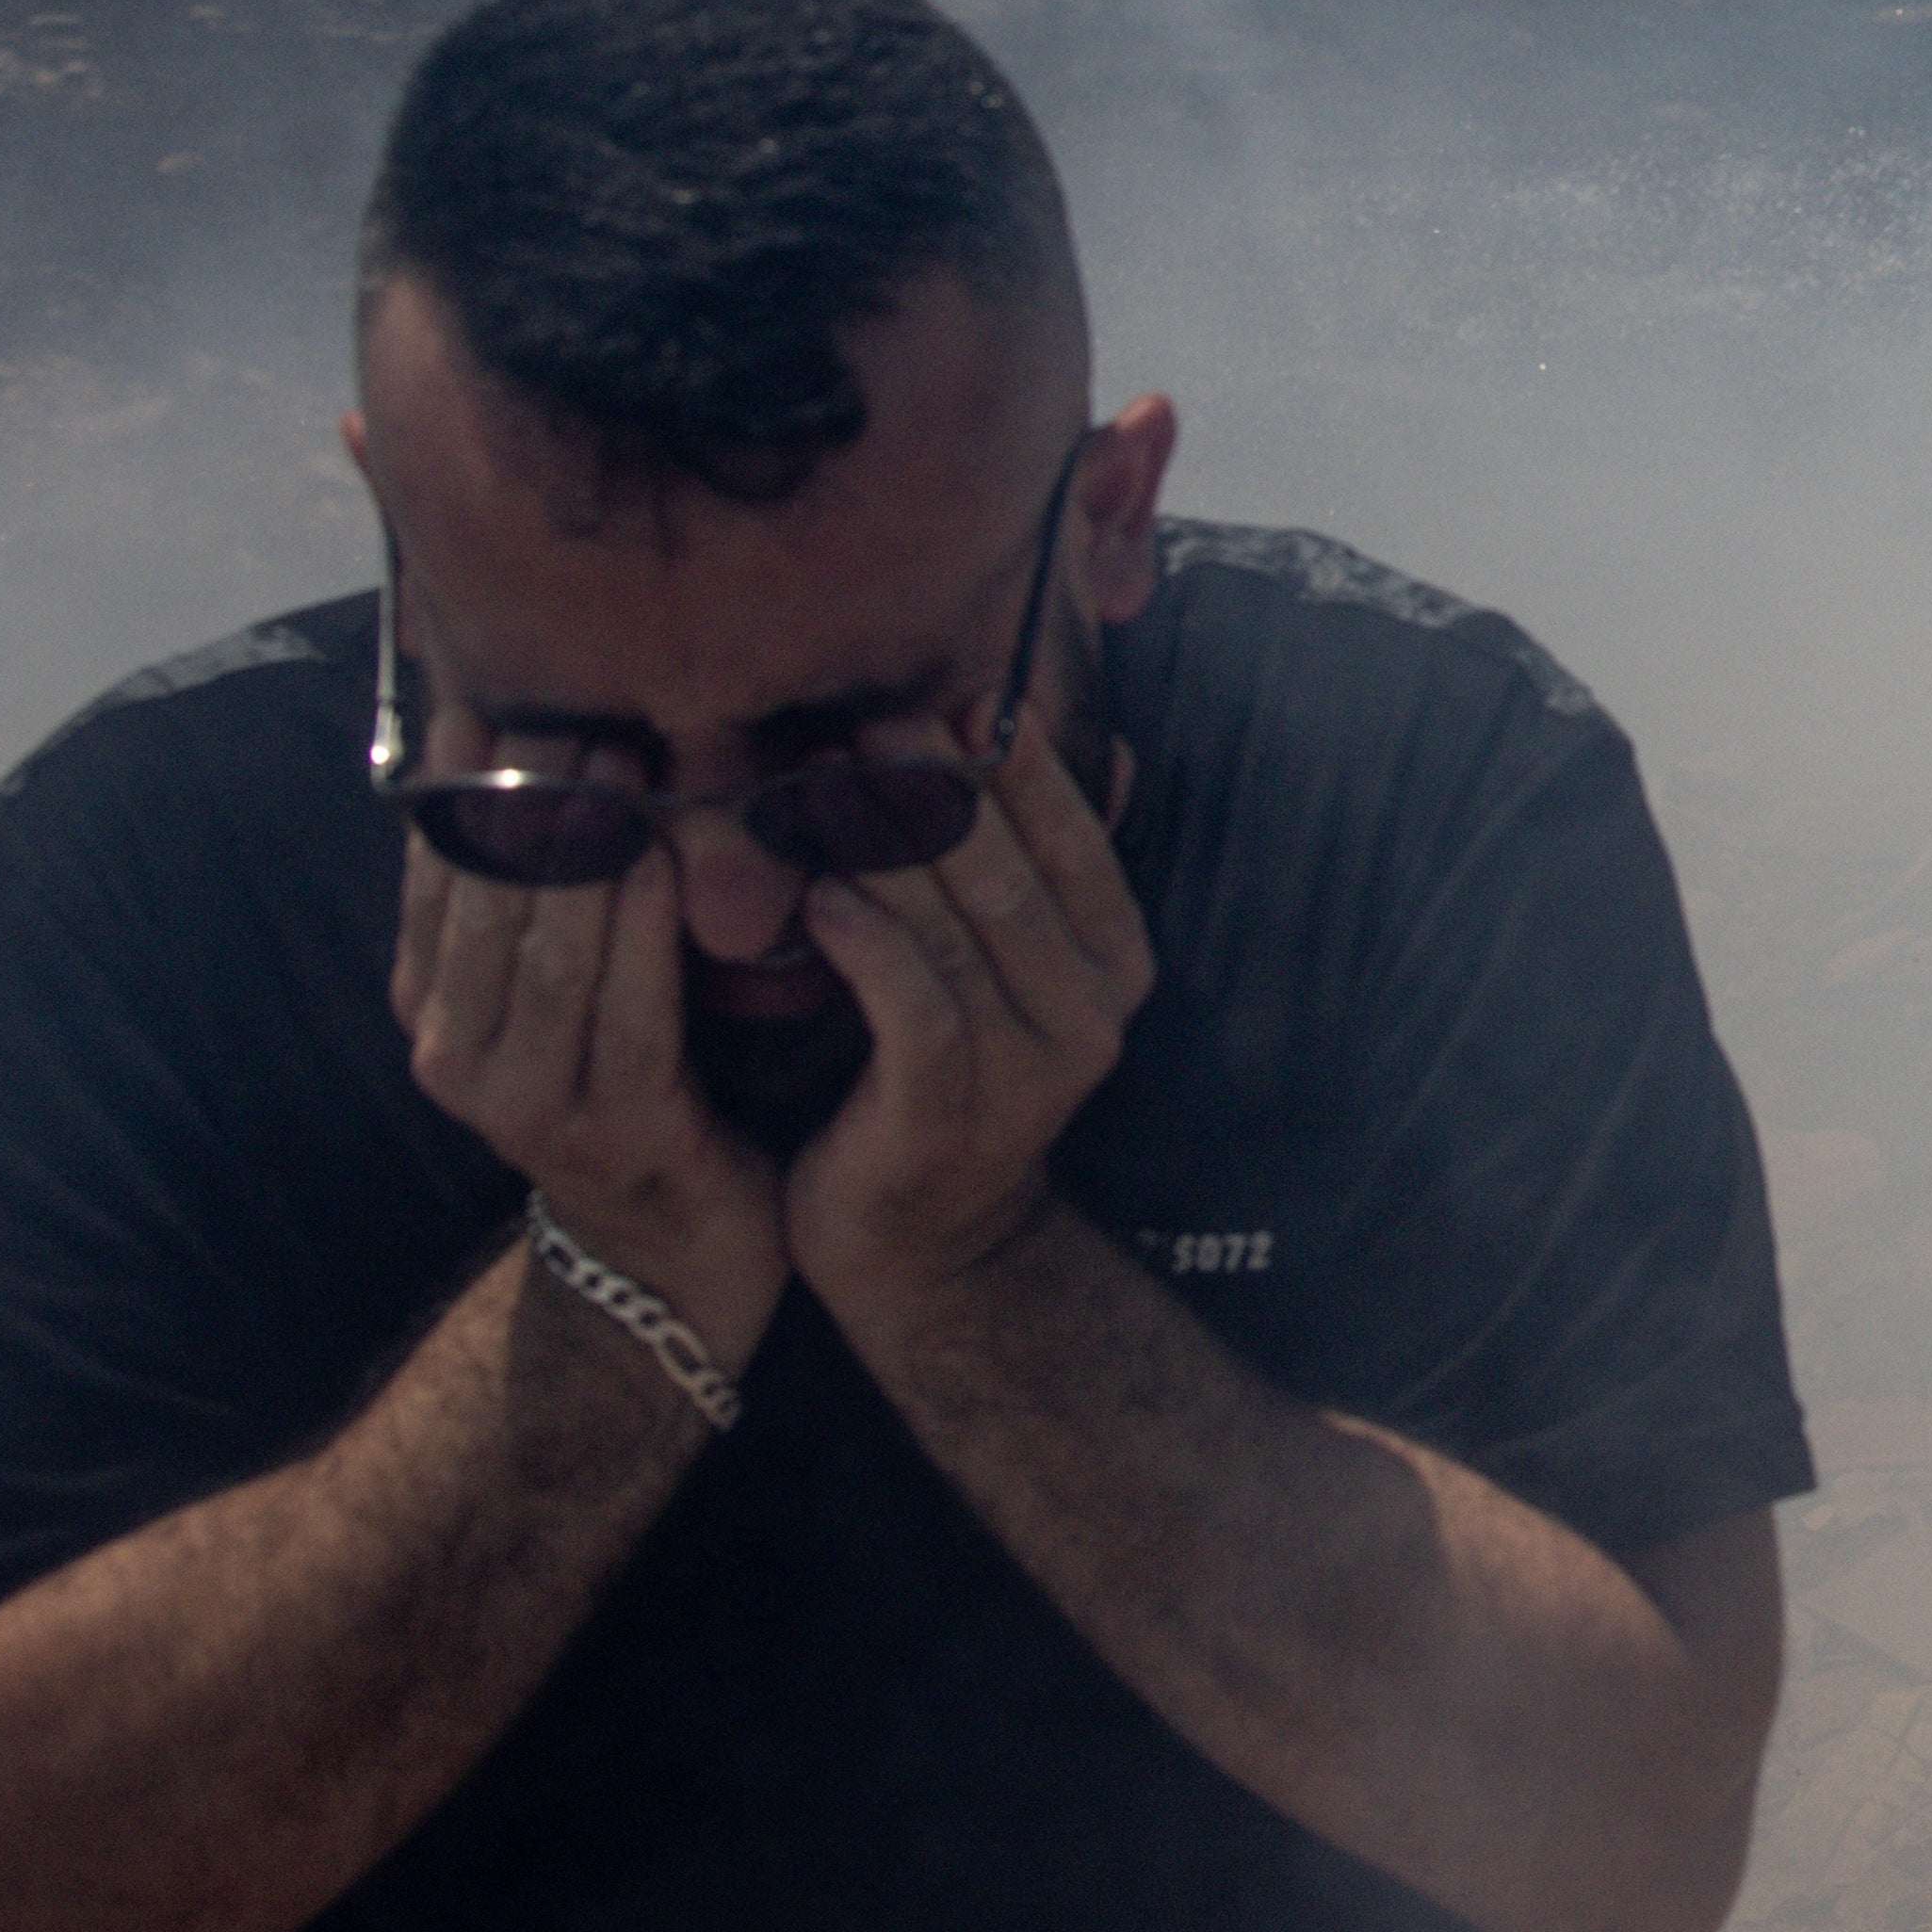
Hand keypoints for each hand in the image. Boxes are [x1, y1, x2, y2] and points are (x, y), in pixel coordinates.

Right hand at [389, 730, 785, 1357]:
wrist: (677, 1251)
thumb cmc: (643, 1080)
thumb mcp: (574, 978)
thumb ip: (546, 887)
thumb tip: (524, 737)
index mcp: (432, 1005)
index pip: (434, 866)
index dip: (459, 776)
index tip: (490, 684)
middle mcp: (453, 1053)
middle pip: (484, 893)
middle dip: (527, 790)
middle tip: (572, 695)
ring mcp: (524, 1101)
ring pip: (547, 942)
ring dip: (587, 841)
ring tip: (623, 747)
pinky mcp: (611, 1129)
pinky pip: (626, 1008)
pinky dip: (645, 925)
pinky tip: (669, 856)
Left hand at [785, 699, 1156, 1310]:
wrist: (917, 1241)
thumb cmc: (934, 1073)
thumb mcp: (994, 965)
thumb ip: (1011, 870)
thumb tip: (1035, 727)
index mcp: (1116, 964)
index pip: (1076, 836)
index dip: (1014, 760)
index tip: (947, 690)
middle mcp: (1092, 1014)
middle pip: (1010, 871)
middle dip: (932, 787)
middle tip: (861, 720)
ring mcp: (1028, 1070)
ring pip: (958, 928)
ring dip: (881, 847)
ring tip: (816, 784)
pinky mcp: (950, 1112)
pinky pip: (913, 1002)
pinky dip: (865, 938)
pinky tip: (815, 892)